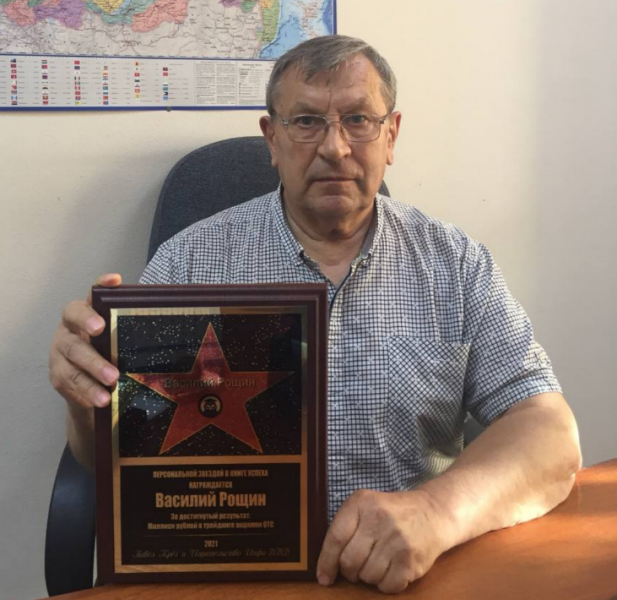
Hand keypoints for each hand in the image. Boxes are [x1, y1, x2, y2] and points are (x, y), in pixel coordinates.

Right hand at [49, 273, 121, 410]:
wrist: (88, 388)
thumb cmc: (110, 354)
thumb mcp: (121, 339)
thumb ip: (132, 326)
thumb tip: (171, 317)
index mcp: (86, 313)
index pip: (92, 294)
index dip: (102, 285)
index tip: (115, 281)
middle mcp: (69, 329)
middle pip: (75, 327)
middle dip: (91, 335)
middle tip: (103, 337)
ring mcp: (60, 353)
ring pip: (73, 360)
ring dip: (93, 370)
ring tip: (112, 382)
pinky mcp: (59, 376)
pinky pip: (71, 384)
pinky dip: (88, 392)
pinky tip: (102, 399)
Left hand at [316, 489, 450, 593]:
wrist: (432, 512)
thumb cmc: (392, 513)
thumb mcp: (367, 505)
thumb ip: (347, 526)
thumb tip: (326, 564)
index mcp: (362, 502)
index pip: (336, 537)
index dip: (326, 561)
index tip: (323, 577)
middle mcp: (379, 519)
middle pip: (349, 561)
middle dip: (350, 571)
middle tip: (358, 565)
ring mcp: (396, 540)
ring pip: (367, 576)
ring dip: (369, 576)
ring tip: (379, 561)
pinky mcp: (411, 560)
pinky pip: (387, 586)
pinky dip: (386, 583)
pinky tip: (393, 568)